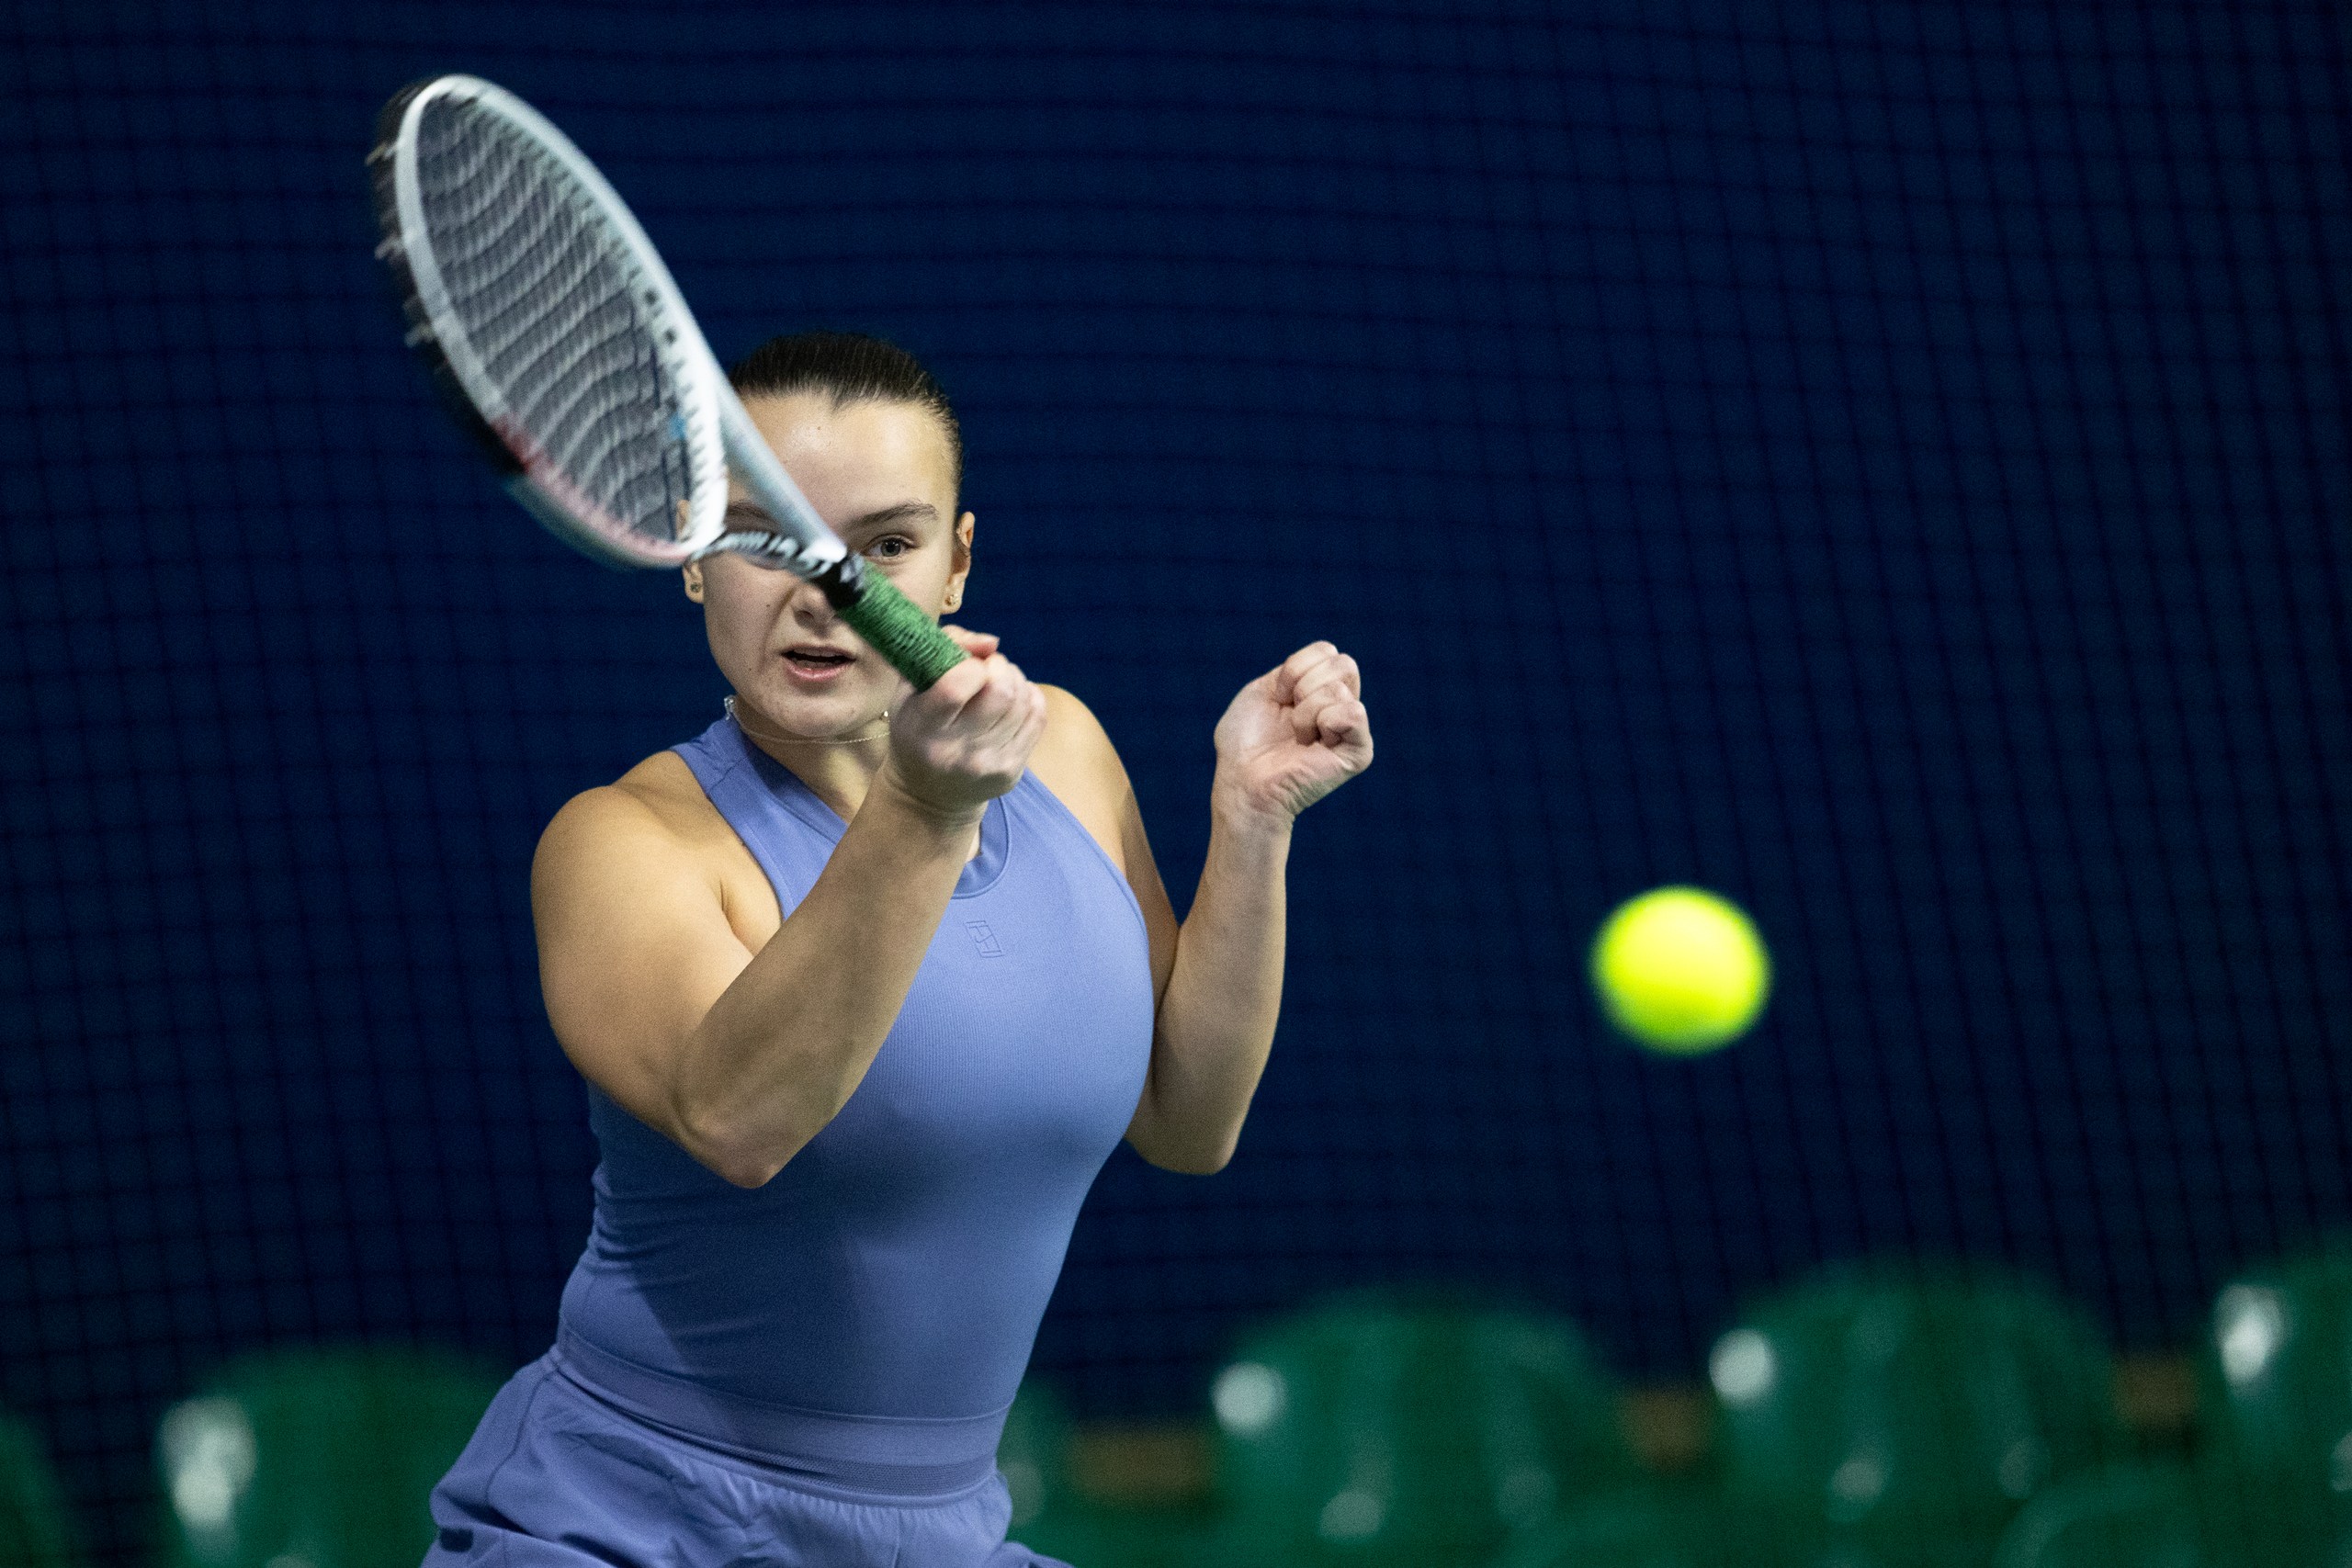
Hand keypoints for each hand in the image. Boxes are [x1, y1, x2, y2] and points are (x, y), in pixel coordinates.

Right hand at [878, 626, 1046, 820]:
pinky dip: (1029, 697)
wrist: (929, 793)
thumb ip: (945, 648)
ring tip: (998, 684)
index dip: (971, 664)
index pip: (957, 685)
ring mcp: (988, 764)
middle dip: (999, 667)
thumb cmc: (919, 728)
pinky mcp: (1012, 771)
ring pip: (1023, 700)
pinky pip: (1038, 716)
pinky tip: (1012, 701)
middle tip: (987, 670)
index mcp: (922, 727)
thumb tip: (991, 643)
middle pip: (1001, 690)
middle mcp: (955, 751)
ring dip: (1015, 680)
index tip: (966, 666)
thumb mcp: (911, 687)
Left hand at [1211, 641, 1372, 827]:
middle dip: (1302, 684)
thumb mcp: (1262, 690)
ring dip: (1304, 713)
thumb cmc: (1245, 742)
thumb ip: (1295, 669)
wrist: (1243, 781)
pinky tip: (1310, 745)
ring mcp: (1352, 729)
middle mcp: (1340, 706)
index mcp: (1319, 690)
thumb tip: (1333, 661)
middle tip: (1289, 716)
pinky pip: (1352, 713)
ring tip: (1297, 738)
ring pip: (1339, 689)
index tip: (1277, 699)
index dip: (1293, 670)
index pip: (1327, 651)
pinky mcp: (1359, 752)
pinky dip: (1323, 722)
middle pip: (1344, 664)